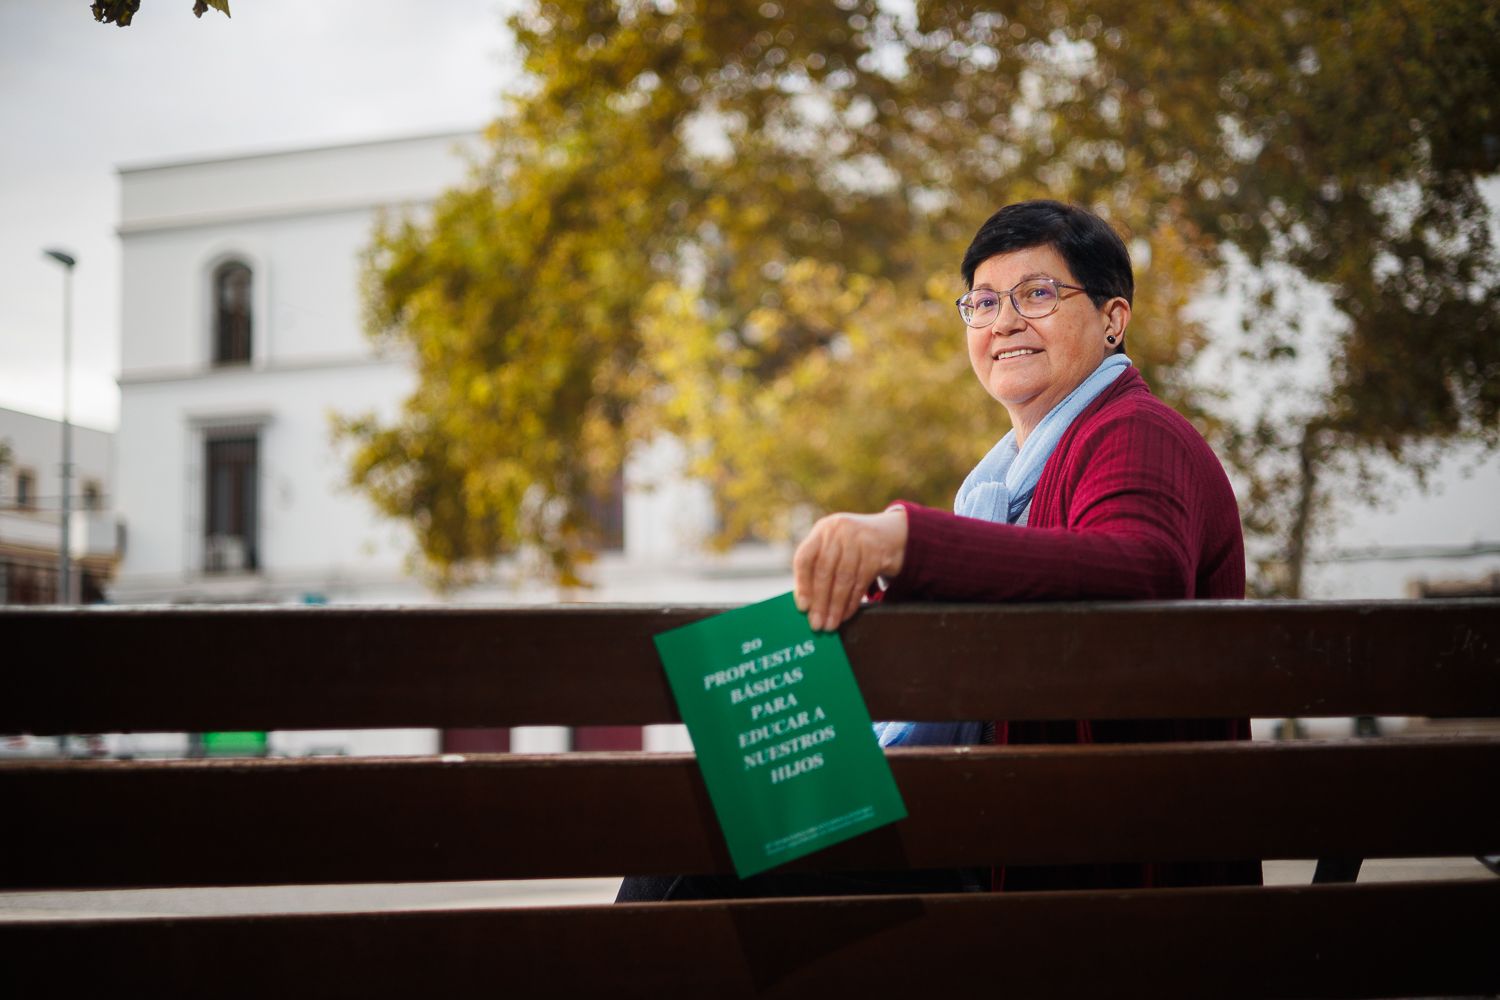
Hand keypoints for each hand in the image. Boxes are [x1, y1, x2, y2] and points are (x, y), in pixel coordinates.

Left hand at [792, 507, 907, 631]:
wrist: (892, 534)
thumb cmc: (853, 547)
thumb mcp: (834, 546)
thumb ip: (818, 568)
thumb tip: (806, 603)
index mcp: (822, 530)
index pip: (805, 558)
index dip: (802, 584)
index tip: (802, 607)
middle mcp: (839, 531)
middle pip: (824, 571)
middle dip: (820, 602)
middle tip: (817, 624)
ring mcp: (859, 541)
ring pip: (844, 580)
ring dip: (836, 606)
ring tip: (831, 624)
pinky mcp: (876, 553)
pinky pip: (860, 583)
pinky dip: (852, 602)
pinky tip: (846, 614)